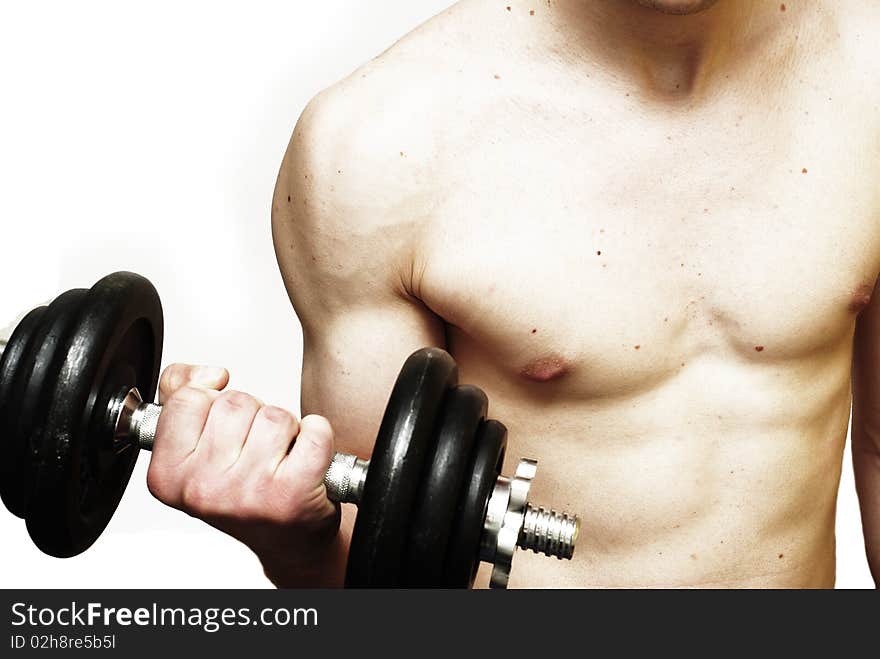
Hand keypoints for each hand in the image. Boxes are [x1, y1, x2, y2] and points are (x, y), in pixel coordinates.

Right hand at [146, 364, 340, 584]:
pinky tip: (306, 458)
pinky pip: (314, 431)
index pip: (187, 399)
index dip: (211, 403)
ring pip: (275, 414)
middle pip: (234, 402)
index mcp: (169, 476)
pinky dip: (318, 435)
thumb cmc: (242, 492)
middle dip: (252, 415)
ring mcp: (249, 493)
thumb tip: (208, 374)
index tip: (220, 429)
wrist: (286, 539)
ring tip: (279, 456)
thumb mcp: (193, 447)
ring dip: (285, 428)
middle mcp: (204, 489)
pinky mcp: (293, 494)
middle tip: (254, 449)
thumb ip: (180, 393)